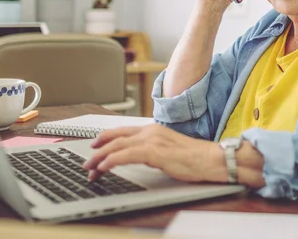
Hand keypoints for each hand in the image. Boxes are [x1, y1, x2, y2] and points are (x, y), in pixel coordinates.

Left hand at [82, 124, 226, 182]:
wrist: (210, 158)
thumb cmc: (194, 157)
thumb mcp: (169, 149)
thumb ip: (154, 149)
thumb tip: (141, 157)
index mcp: (154, 129)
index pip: (123, 131)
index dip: (105, 137)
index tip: (94, 144)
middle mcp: (151, 131)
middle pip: (116, 137)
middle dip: (97, 149)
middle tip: (87, 161)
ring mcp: (152, 140)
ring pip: (117, 145)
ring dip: (100, 157)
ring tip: (90, 168)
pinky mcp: (154, 152)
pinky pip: (126, 155)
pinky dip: (111, 160)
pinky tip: (103, 167)